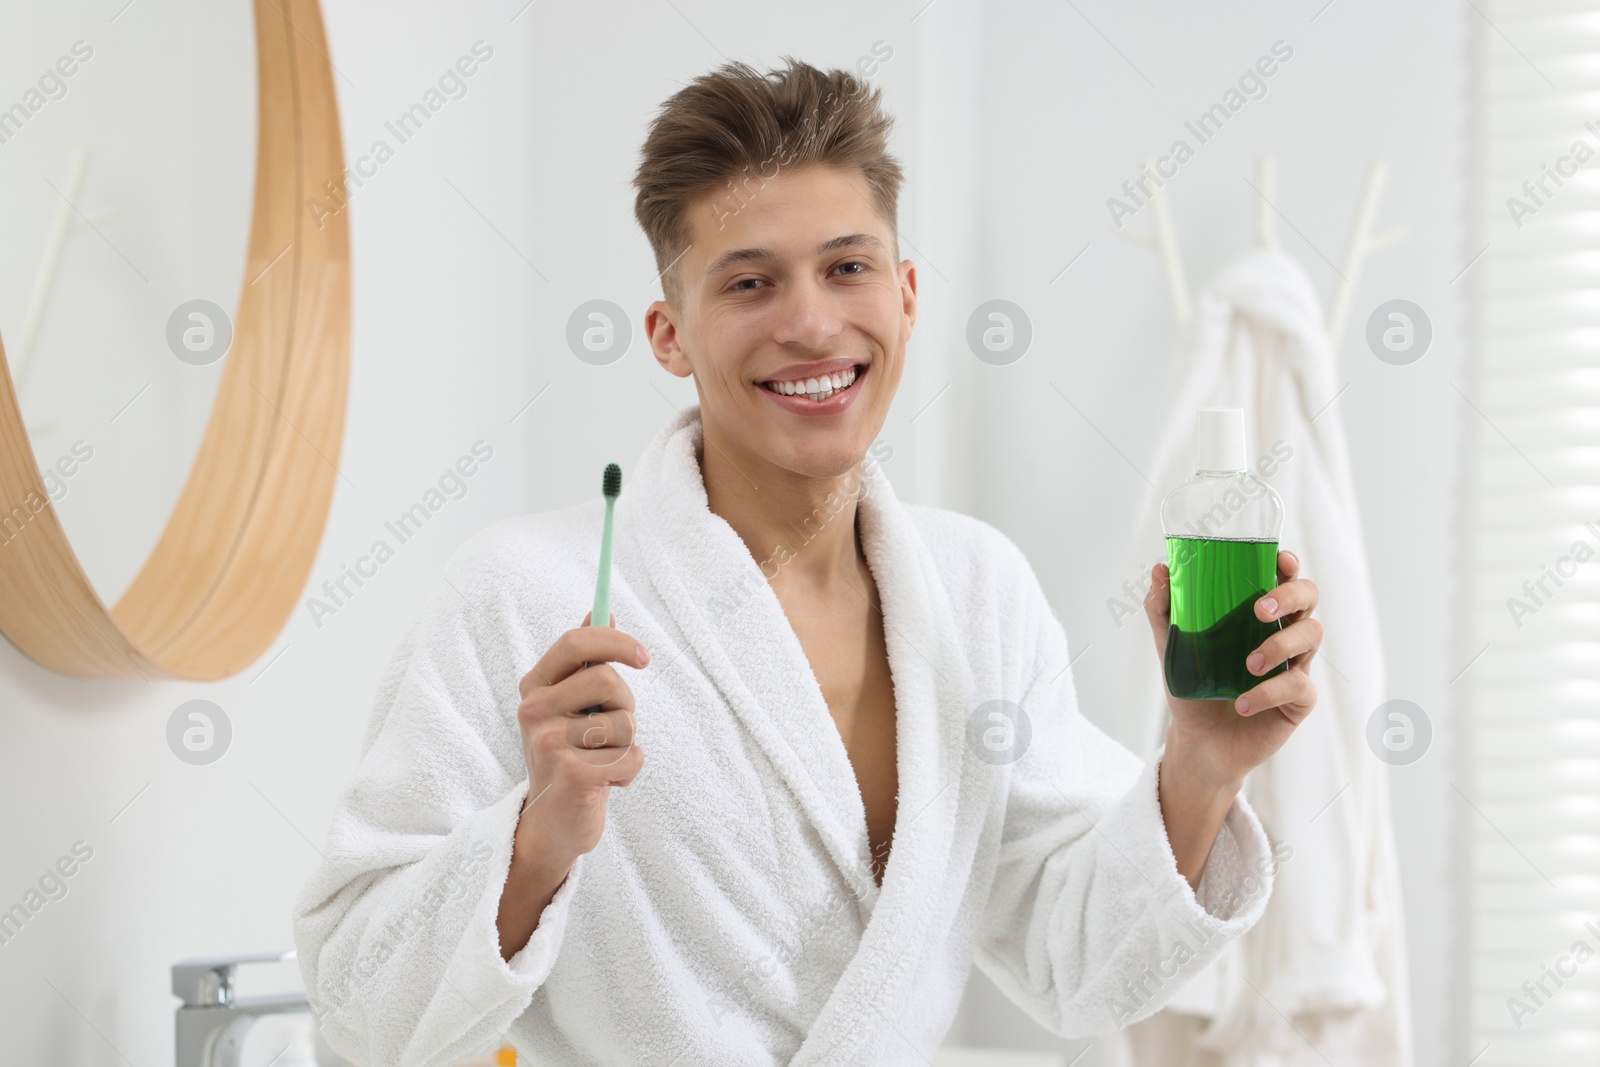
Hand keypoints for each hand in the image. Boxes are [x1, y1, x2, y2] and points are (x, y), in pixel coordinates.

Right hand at [498, 614, 648, 958]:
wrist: (553, 821)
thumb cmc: (569, 753)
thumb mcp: (569, 705)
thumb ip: (584, 661)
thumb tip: (601, 612)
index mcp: (534, 686)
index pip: (576, 643)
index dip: (616, 642)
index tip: (644, 658)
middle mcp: (534, 712)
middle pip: (607, 681)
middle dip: (625, 705)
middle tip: (612, 729)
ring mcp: (550, 745)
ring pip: (624, 722)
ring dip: (627, 742)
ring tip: (603, 758)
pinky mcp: (574, 776)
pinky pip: (632, 757)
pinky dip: (630, 770)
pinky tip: (607, 782)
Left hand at [1143, 549, 1320, 789]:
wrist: (1198, 742)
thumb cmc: (1191, 687)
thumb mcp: (1171, 646)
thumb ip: (1164, 608)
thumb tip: (1161, 568)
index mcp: (1256, 613)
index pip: (1283, 577)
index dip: (1288, 564)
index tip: (1280, 561)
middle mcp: (1282, 631)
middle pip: (1308, 597)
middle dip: (1289, 597)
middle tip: (1258, 611)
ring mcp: (1295, 663)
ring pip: (1312, 635)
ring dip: (1279, 644)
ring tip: (1247, 664)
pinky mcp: (1299, 698)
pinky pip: (1298, 685)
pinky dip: (1268, 691)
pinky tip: (1243, 702)